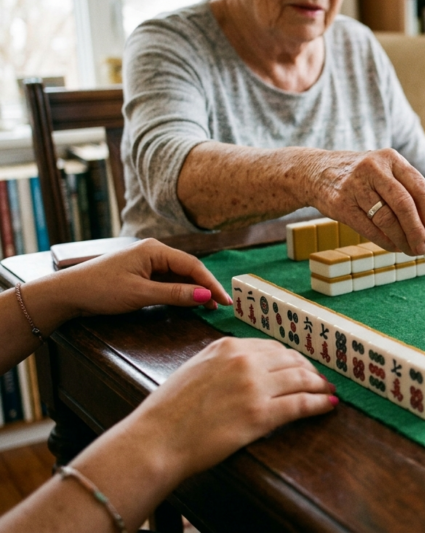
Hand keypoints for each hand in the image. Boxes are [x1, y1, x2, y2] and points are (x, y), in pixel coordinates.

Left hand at [31, 239, 230, 321]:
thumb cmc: (101, 290)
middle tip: (222, 305)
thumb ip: (175, 294)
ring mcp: (147, 262)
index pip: (193, 265)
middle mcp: (153, 252)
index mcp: (155, 250)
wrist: (67, 293)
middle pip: (188, 269)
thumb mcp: (141, 294)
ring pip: (179, 275)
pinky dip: (180, 291)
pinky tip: (189, 301)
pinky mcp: (141, 273)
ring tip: (209, 305)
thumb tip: (205, 296)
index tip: (225, 300)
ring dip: (194, 290)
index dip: (211, 283)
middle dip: (205, 286)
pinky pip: (168, 280)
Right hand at [108, 338, 336, 483]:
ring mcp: (254, 386)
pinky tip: (329, 406)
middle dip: (310, 371)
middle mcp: (244, 361)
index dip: (292, 359)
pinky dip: (320, 404)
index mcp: (228, 347)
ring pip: (302, 379)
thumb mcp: (196, 370)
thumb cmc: (168, 412)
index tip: (302, 368)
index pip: (273, 348)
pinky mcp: (260, 414)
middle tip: (321, 381)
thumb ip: (224, 364)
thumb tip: (250, 371)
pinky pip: (301, 404)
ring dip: (320, 386)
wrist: (156, 438)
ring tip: (329, 392)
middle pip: (292, 360)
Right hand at [307, 148, 424, 255]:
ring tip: (411, 250)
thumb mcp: (383, 171)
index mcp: (391, 158)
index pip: (419, 187)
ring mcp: (355, 186)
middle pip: (404, 204)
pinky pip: (369, 228)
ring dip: (402, 239)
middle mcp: (374, 169)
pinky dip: (385, 241)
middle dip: (417, 230)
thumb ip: (405, 191)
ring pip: (386, 219)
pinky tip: (394, 246)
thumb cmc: (360, 176)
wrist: (315, 172)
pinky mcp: (341, 204)